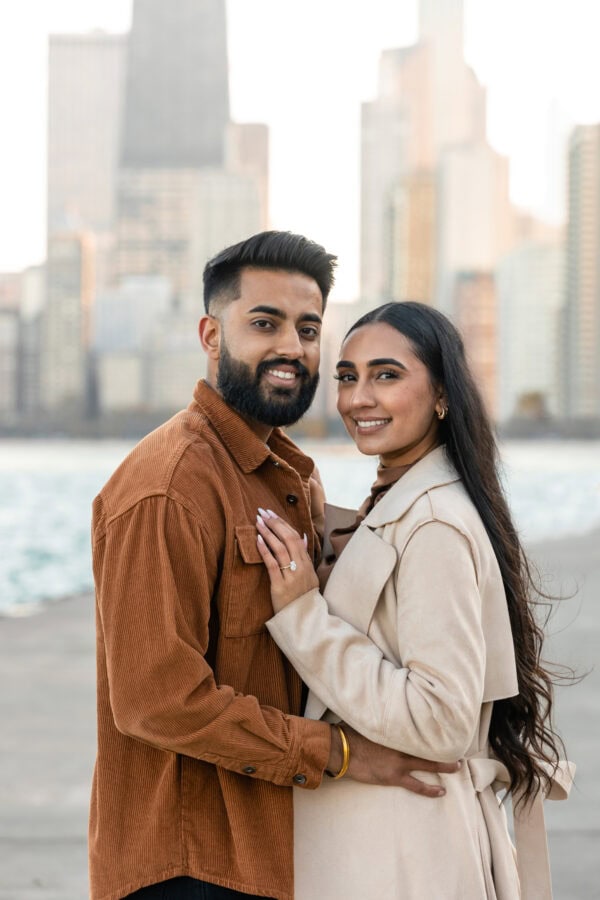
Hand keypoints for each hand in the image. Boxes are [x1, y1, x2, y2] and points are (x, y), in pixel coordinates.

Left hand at [256, 509, 318, 611]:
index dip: (283, 524)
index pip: (296, 537)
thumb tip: (302, 536)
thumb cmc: (303, 597)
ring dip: (268, 533)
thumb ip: (305, 556)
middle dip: (275, 523)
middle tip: (263, 512)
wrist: (302, 620)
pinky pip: (272, 564)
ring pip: (280, 549)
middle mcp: (301, 568)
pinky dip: (264, 550)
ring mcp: (291, 577)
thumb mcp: (309, 576)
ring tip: (258, 522)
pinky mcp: (280, 586)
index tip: (272, 513)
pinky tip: (257, 539)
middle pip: (288, 539)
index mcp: (307, 564)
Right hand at [329, 724, 460, 797]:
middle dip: (444, 746)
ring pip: (428, 764)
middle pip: (428, 745)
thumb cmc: (350, 732)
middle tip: (459, 745)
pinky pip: (417, 785)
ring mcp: (399, 761)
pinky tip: (441, 791)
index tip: (443, 726)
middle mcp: (401, 744)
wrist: (342, 749)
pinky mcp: (393, 776)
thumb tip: (382, 707)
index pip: (419, 727)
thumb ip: (379, 718)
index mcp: (395, 729)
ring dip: (444, 765)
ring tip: (458, 766)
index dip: (431, 728)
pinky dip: (430, 789)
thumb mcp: (367, 720)